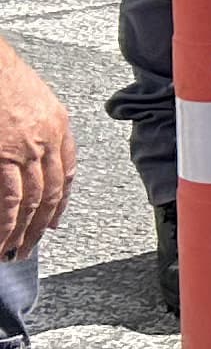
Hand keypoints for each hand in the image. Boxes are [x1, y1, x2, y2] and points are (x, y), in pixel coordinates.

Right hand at [0, 37, 73, 260]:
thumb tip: (27, 151)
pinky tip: (3, 237)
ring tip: (14, 250)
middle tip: (30, 247)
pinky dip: (8, 221)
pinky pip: (11, 197)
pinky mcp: (2, 154)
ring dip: (24, 229)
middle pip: (53, 192)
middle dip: (42, 225)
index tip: (53, 222)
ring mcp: (26, 148)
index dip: (61, 202)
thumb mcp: (28, 98)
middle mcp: (48, 138)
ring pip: (34, 200)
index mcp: (58, 123)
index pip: (67, 172)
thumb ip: (34, 126)